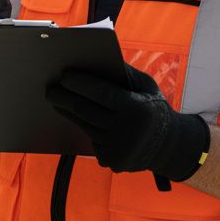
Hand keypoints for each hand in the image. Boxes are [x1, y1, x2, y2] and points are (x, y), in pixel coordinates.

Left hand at [46, 64, 207, 180]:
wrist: (169, 147)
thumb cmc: (153, 109)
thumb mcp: (147, 87)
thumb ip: (125, 73)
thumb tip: (97, 59)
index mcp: (136, 109)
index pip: (101, 94)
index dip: (80, 84)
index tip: (64, 75)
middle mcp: (126, 131)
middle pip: (85, 111)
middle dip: (64, 98)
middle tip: (50, 89)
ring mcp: (118, 149)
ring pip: (84, 126)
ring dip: (67, 112)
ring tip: (56, 100)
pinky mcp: (111, 161)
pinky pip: (91, 140)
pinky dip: (84, 127)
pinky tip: (75, 117)